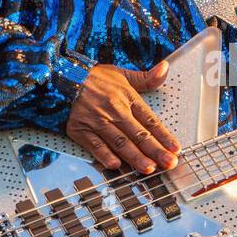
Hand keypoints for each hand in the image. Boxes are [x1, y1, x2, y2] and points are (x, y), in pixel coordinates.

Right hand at [66, 61, 180, 173]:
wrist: (60, 76)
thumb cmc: (93, 78)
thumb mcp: (121, 74)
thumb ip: (146, 78)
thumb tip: (165, 68)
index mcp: (127, 97)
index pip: (150, 120)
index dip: (164, 136)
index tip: (176, 149)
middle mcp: (114, 110)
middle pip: (138, 134)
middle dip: (155, 150)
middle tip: (169, 163)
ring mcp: (97, 121)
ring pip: (119, 142)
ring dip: (135, 156)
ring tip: (148, 168)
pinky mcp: (80, 130)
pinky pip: (94, 145)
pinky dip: (104, 155)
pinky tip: (115, 165)